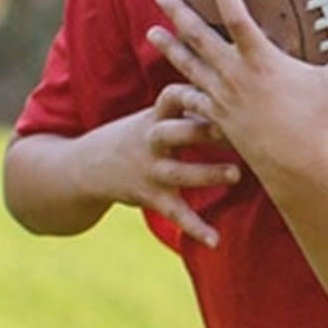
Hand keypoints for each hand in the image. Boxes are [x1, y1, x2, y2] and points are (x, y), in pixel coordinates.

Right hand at [85, 82, 238, 246]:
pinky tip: (215, 241)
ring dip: (207, 174)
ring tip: (235, 175)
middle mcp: (153, 141)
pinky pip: (176, 213)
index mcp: (157, 116)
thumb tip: (240, 88)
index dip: (189, 92)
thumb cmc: (140, 135)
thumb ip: (193, 105)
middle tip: (236, 130)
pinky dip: (195, 228)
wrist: (87, 167)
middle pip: (175, 133)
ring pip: (179, 173)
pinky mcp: (152, 197)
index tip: (215, 87)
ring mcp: (151, 170)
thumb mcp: (158, 115)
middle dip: (202, 131)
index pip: (171, 97)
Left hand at [147, 0, 327, 191]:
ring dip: (169, 48)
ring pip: (188, 67)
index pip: (237, 15)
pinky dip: (181, 92)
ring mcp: (222, 97)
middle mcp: (234, 74)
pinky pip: (193, 101)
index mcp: (260, 59)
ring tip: (151, 32)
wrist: (294, 163)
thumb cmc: (317, 121)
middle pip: (199, 37)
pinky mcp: (218, 119)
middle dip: (179, 13)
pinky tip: (171, 85)